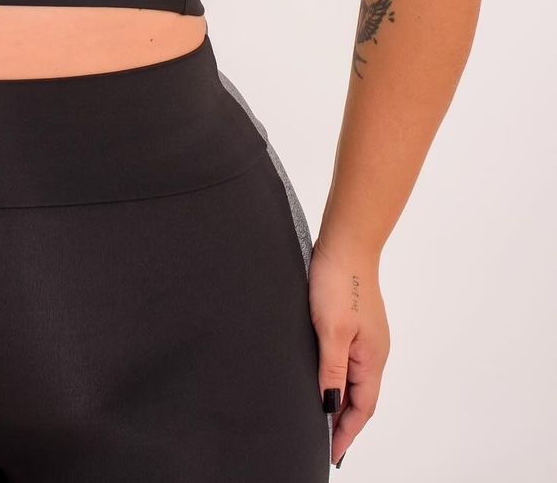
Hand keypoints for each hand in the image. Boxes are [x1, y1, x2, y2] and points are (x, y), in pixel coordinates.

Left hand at [309, 235, 389, 467]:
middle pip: (361, 397)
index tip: (331, 453)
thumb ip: (331, 370)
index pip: (362, 408)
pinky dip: (338, 377)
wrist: (345, 242)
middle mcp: (374, 351)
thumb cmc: (339, 282)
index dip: (346, 432)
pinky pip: (349, 361)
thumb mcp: (330, 331)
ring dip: (341, 400)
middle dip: (344, 421)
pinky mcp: (355, 322)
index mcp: (372, 358)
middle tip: (323, 442)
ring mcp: (366, 336)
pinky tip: (325, 377)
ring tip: (322, 418)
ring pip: (355, 379)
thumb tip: (330, 406)